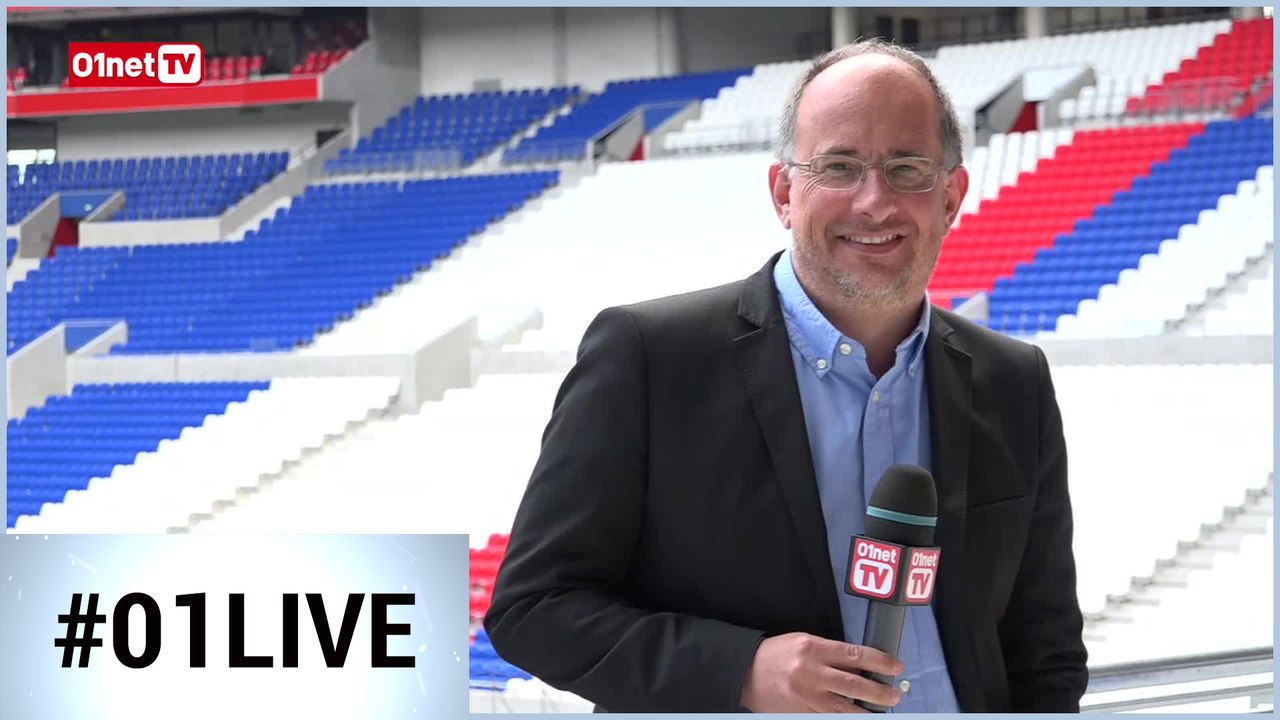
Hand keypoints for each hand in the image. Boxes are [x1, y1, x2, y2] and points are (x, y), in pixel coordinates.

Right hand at [740, 633, 903, 712]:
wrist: (745, 672)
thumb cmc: (777, 654)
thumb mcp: (804, 642)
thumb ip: (831, 653)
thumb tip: (862, 665)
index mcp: (814, 649)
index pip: (856, 655)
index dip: (880, 662)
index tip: (896, 667)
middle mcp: (812, 673)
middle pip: (855, 685)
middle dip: (880, 692)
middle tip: (894, 695)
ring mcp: (806, 696)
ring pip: (845, 709)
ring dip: (867, 712)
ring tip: (882, 712)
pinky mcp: (800, 713)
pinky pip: (827, 719)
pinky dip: (843, 719)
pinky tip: (855, 718)